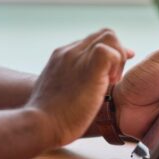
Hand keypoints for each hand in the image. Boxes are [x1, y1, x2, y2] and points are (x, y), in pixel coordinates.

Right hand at [27, 29, 133, 146]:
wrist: (41, 124)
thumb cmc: (48, 118)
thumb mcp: (54, 93)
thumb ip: (65, 84)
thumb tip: (74, 91)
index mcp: (60, 56)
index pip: (90, 41)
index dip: (106, 52)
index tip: (112, 71)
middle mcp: (68, 52)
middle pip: (102, 34)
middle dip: (116, 51)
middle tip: (114, 77)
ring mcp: (77, 57)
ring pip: (109, 36)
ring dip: (118, 56)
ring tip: (112, 80)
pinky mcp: (89, 67)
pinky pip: (111, 51)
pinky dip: (117, 63)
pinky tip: (111, 82)